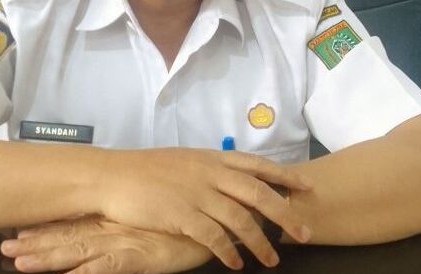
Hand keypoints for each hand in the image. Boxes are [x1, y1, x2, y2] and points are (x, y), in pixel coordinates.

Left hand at [1, 216, 212, 273]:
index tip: (15, 230)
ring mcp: (123, 243)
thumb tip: (109, 218)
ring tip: (19, 263)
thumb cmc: (180, 220)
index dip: (44, 228)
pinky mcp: (138, 258)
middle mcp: (112, 228)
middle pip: (67, 237)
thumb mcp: (150, 218)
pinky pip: (107, 269)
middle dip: (35, 244)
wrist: (209, 219)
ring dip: (48, 258)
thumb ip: (128, 219)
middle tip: (4, 249)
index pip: (72, 222)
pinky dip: (85, 273)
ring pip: (77, 252)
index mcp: (114, 218)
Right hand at [96, 148, 312, 268]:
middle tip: (305, 233)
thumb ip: (210, 169)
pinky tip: (236, 264)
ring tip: (272, 260)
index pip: (257, 165)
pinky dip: (228, 252)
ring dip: (260, 242)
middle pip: (258, 194)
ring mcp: (197, 194)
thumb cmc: (146, 169)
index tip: (307, 187)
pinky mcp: (182, 215)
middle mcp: (209, 173)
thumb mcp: (183, 160)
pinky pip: (214, 237)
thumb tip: (231, 178)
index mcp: (211, 158)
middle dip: (285, 214)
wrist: (113, 176)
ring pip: (240, 219)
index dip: (284, 176)